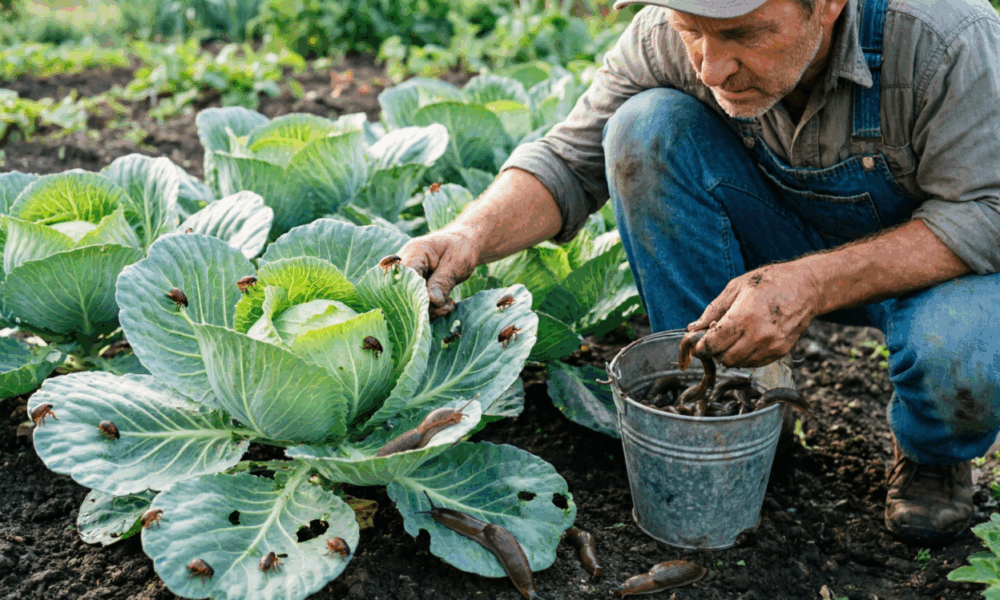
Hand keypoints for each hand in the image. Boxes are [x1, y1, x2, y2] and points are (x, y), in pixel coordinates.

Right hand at [396, 228, 481, 319]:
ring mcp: (404, 277)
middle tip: (446, 304)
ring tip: (449, 303)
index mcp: (414, 252)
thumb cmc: (460, 250)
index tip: (434, 303)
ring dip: (430, 309)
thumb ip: (443, 282)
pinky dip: (430, 309)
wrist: (463, 245)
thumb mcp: (456, 264)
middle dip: (425, 305)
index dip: (416, 294)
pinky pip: (415, 303)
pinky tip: (445, 304)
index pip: (404, 276)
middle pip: (403, 291)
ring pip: (409, 301)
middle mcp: (403, 264)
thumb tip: (433, 301)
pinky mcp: (410, 287)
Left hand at [685, 262, 822, 367]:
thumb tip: (693, 328)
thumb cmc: (770, 282)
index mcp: (744, 317)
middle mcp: (759, 335)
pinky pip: (754, 363)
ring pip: (739, 364)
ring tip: (734, 337)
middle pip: (724, 359)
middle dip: (715, 351)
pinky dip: (746, 356)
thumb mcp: (736, 287)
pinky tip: (748, 340)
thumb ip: (713, 310)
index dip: (701, 348)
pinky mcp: (781, 351)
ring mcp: (772, 346)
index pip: (713, 345)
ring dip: (730, 355)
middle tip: (716, 338)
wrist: (807, 287)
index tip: (697, 346)